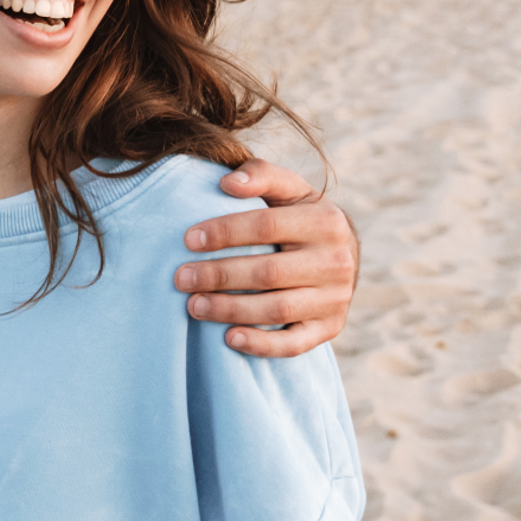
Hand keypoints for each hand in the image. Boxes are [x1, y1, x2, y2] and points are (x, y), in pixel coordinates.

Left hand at [173, 157, 358, 357]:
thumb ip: (261, 175)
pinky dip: (262, 345)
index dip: (225, 232)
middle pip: (268, 272)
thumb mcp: (289, 189)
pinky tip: (228, 338)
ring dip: (230, 310)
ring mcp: (334, 298)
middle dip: (218, 276)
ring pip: (277, 309)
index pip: (267, 225)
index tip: (188, 239)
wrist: (340, 254)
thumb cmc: (299, 217)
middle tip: (180, 278)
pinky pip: (294, 344)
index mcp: (325, 221)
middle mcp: (335, 261)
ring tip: (193, 306)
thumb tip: (227, 183)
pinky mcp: (329, 328)